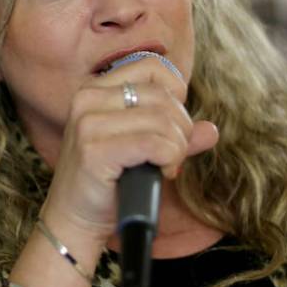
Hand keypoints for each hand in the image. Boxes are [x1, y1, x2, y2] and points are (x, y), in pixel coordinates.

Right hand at [41, 56, 218, 243]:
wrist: (75, 220)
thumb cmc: (109, 183)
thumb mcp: (144, 151)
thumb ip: (174, 136)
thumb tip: (211, 130)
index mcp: (95, 89)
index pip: (152, 67)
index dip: (176, 94)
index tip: (172, 126)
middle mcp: (87, 98)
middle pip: (163, 96)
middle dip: (181, 129)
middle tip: (171, 156)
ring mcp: (87, 123)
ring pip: (162, 120)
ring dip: (176, 148)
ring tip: (165, 167)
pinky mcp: (93, 149)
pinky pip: (155, 143)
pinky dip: (170, 159)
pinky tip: (162, 173)